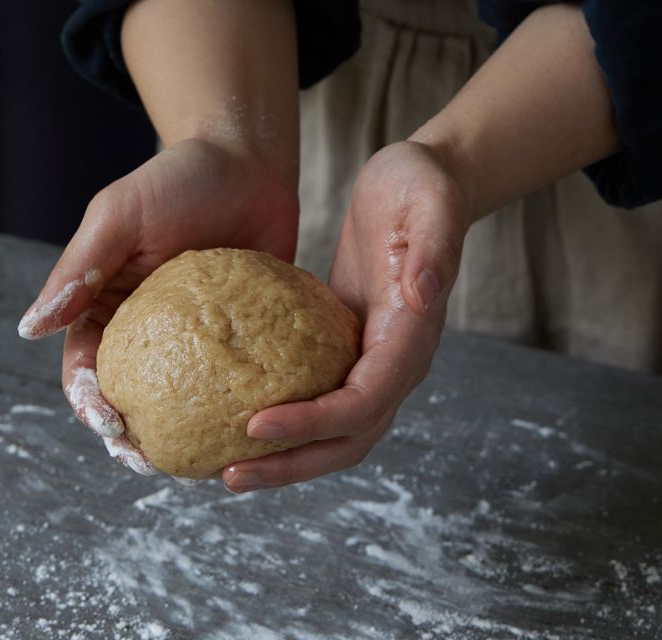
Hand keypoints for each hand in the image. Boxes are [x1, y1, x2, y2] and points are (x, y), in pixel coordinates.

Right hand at [17, 137, 298, 473]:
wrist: (247, 161)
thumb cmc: (178, 179)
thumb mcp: (120, 214)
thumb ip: (79, 268)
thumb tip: (30, 328)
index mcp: (107, 303)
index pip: (85, 365)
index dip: (89, 402)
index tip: (110, 423)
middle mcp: (149, 326)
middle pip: (132, 393)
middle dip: (131, 436)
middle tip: (149, 463)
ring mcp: (197, 335)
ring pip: (182, 397)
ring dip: (181, 435)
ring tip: (195, 466)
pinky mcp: (241, 333)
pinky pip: (235, 378)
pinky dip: (233, 408)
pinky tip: (247, 430)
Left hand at [223, 140, 469, 490]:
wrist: (422, 185)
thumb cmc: (423, 190)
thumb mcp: (431, 207)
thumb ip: (433, 251)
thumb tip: (422, 296)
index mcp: (411, 338)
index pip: (364, 402)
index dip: (314, 423)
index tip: (256, 425)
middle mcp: (395, 361)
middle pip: (348, 438)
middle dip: (293, 463)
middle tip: (231, 475)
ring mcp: (372, 358)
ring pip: (334, 431)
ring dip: (285, 456)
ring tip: (228, 467)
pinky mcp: (348, 347)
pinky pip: (318, 398)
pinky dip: (286, 420)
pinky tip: (240, 415)